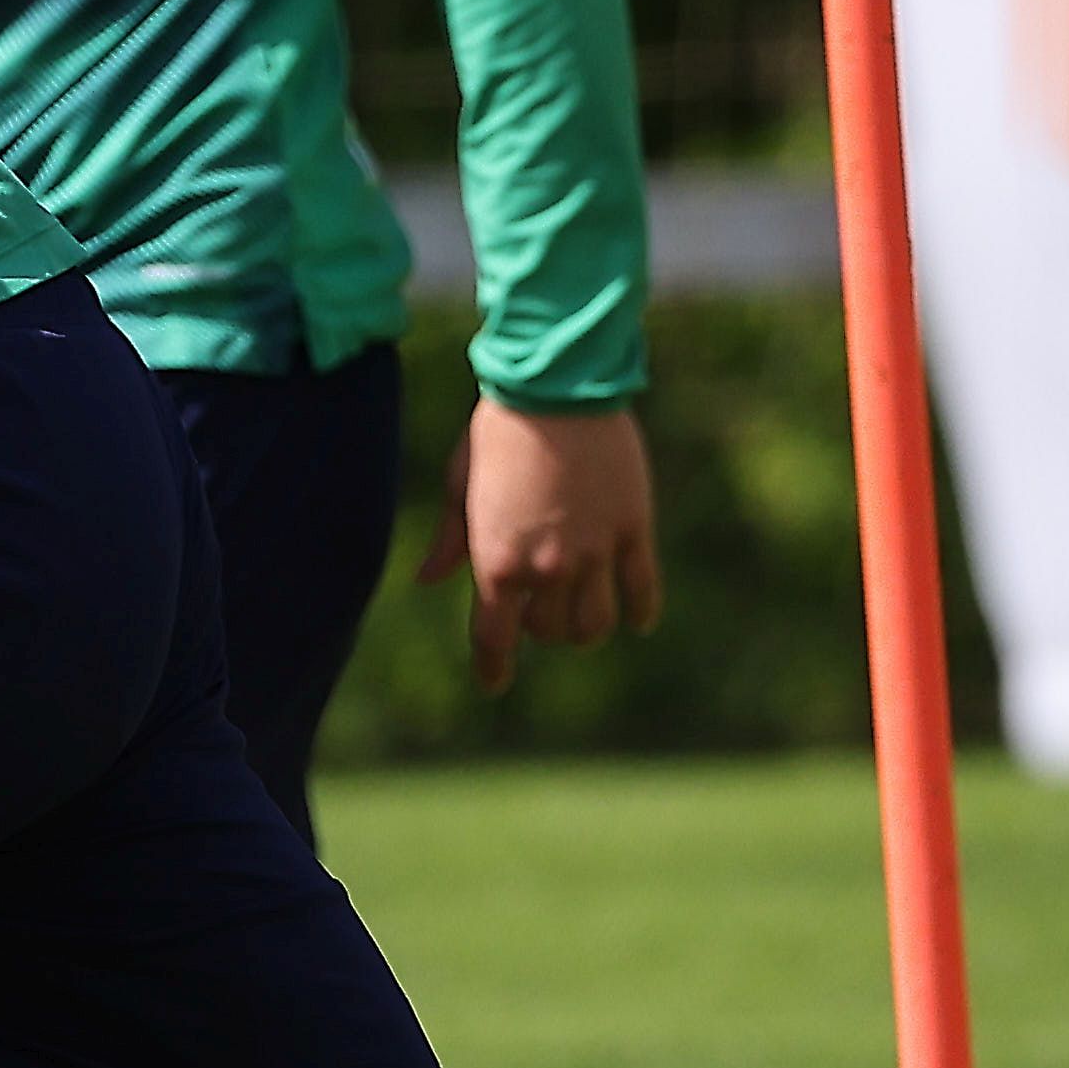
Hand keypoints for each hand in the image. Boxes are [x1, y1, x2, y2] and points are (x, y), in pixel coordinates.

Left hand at [460, 397, 663, 687]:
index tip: (495, 682)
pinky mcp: (632, 529)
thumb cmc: (496, 431)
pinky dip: (639, 613)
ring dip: (585, 626)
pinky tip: (637, 621)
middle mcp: (546, 568)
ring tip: (581, 610)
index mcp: (496, 562)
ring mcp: (594, 552)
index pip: (494, 640)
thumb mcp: (460, 485)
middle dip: (540, 628)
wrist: (554, 385)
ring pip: (595, 624)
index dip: (494, 668)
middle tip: (538, 609)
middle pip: (550, 632)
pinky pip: (641, 590)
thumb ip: (449, 541)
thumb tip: (427, 581)